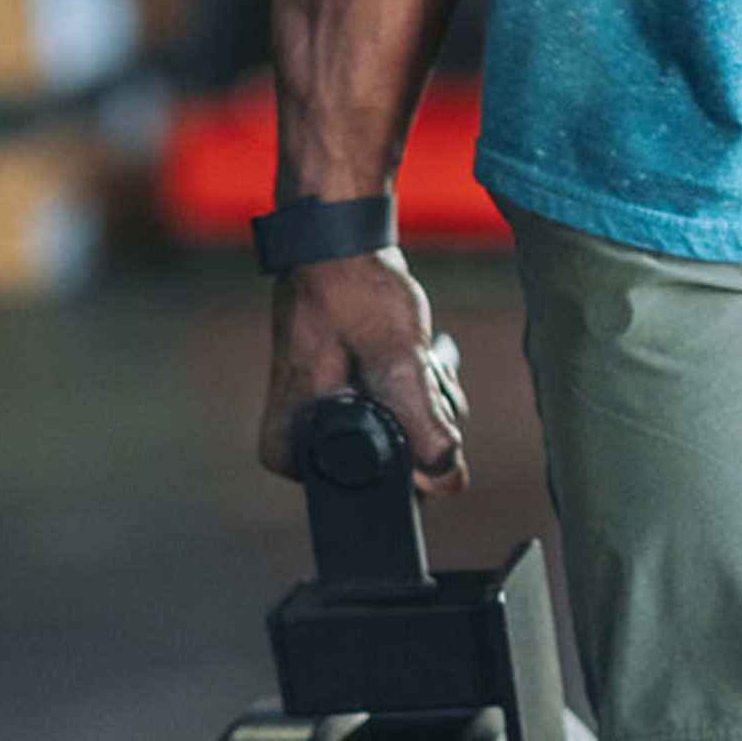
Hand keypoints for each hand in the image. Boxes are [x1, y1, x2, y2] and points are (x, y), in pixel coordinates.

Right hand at [259, 251, 470, 497]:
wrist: (339, 246)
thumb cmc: (351, 294)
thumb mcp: (396, 365)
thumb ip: (424, 428)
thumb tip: (451, 482)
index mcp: (290, 452)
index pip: (369, 494)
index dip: (413, 461)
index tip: (414, 403)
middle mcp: (297, 447)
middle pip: (389, 471)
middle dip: (424, 427)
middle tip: (417, 372)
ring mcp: (320, 426)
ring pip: (400, 444)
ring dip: (425, 405)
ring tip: (416, 359)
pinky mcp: (343, 406)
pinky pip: (396, 420)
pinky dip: (415, 394)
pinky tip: (416, 360)